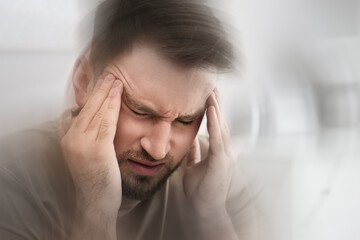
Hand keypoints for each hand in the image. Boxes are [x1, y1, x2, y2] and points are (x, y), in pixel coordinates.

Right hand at [61, 74, 122, 217]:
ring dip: (106, 93)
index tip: (100, 83)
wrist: (95, 202)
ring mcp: (82, 144)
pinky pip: (106, 122)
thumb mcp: (91, 155)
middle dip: (99, 90)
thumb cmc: (97, 180)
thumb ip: (93, 137)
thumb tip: (103, 121)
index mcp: (70, 139)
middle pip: (87, 108)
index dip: (92, 96)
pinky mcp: (96, 149)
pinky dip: (112, 105)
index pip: (81, 111)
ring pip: (96, 112)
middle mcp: (72, 139)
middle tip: (108, 74)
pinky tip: (117, 94)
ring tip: (115, 79)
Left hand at [183, 90, 235, 217]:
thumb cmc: (200, 190)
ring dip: (216, 107)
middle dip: (216, 103)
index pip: (215, 125)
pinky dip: (214, 123)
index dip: (213, 110)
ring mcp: (225, 155)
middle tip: (211, 84)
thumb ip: (194, 152)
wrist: (204, 208)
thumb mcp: (193, 165)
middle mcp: (225, 150)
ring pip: (220, 126)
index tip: (208, 94)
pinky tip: (211, 109)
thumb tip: (190, 139)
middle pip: (220, 122)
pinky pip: (217, 138)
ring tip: (211, 91)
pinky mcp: (221, 161)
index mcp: (218, 151)